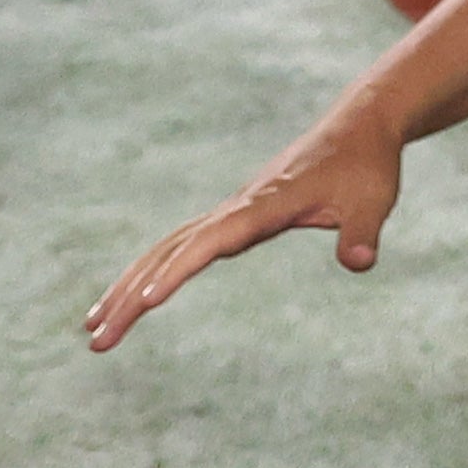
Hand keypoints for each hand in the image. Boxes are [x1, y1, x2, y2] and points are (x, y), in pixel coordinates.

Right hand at [82, 105, 402, 351]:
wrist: (360, 126)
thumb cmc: (367, 166)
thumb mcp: (374, 201)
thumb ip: (363, 233)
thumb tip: (358, 262)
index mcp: (265, 205)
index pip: (211, 242)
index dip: (178, 270)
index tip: (146, 301)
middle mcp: (238, 207)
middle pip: (170, 251)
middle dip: (130, 295)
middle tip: (96, 341)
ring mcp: (232, 211)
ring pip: (166, 248)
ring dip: (128, 286)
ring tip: (93, 328)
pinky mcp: (236, 215)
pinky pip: (182, 245)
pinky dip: (153, 270)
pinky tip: (135, 297)